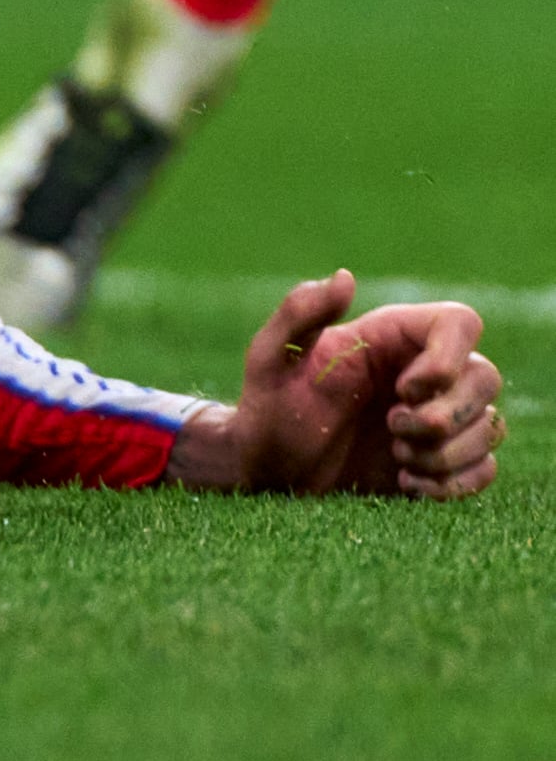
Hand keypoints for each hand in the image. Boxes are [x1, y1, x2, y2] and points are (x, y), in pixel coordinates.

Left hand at [173, 272, 504, 497]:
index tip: (406, 391)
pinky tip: (407, 483)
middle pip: (486, 378)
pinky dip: (452, 483)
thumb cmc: (268, 406)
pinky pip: (486, 470)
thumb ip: (300, 313)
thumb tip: (344, 277)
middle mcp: (426, 373)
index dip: (447, 359)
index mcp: (393, 338)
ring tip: (394, 456)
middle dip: (444, 415)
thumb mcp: (269, 357)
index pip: (461, 323)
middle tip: (391, 431)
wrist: (269, 468)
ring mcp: (441, 418)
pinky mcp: (446, 461)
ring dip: (444, 453)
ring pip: (491, 427)